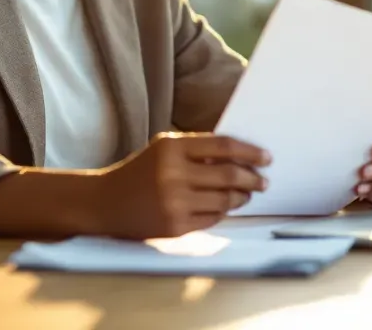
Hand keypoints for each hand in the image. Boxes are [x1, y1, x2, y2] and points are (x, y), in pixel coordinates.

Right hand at [91, 132, 270, 239]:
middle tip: (263, 181)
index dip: (250, 152)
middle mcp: (173, 173)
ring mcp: (174, 202)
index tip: (266, 158)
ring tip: (246, 195)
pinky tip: (223, 207)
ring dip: (241, 197)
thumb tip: (241, 157)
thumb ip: (196, 150)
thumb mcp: (163, 150)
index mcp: (171, 147)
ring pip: (224, 199)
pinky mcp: (175, 226)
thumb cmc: (139, 172)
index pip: (223, 146)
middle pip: (229, 175)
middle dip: (252, 178)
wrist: (104, 203)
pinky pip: (212, 218)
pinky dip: (222, 212)